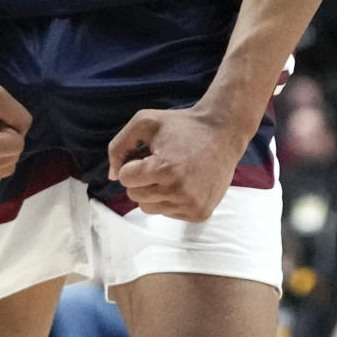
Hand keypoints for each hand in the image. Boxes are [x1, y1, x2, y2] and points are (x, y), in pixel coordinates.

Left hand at [107, 106, 242, 222]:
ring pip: (150, 208)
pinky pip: (169, 214)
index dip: (133, 164)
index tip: (148, 154)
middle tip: (161, 162)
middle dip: (142, 179)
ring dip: (154, 192)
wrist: (223, 132)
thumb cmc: (182, 125)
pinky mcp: (200, 214)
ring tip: (172, 172)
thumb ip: (120, 146)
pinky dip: (171, 200)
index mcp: (163, 169)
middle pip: (135, 197)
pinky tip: (185, 182)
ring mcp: (190, 205)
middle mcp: (177, 191)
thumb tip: (112, 176)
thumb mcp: (146, 122)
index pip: (126, 179)